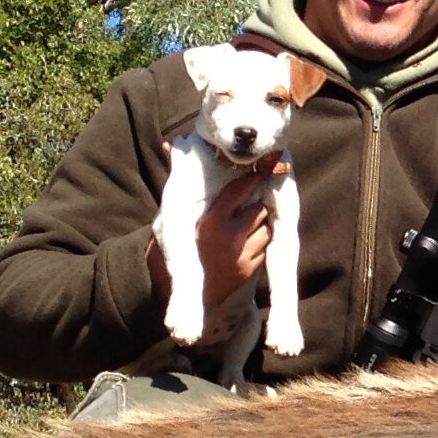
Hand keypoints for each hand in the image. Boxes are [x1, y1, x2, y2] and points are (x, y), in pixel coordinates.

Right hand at [147, 160, 281, 346]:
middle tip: (254, 195)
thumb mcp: (171, 215)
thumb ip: (179, 182)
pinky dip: (261, 238)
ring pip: (266, 226)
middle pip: (259, 208)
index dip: (252, 177)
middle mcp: (230, 238)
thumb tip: (171, 144)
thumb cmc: (174, 249)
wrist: (181, 293)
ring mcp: (243, 255)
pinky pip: (266, 244)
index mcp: (211, 222)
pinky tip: (249, 237)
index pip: (240, 191)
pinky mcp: (251, 268)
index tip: (260, 166)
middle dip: (257, 202)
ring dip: (262, 220)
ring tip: (250, 218)